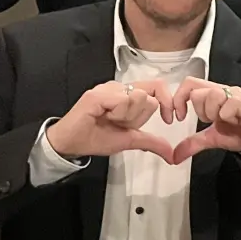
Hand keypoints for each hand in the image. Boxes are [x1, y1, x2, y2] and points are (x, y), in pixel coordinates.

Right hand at [45, 79, 176, 162]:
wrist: (70, 144)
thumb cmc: (95, 137)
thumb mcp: (130, 140)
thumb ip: (151, 142)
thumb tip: (171, 152)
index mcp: (128, 94)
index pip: (158, 87)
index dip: (167, 102)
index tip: (168, 119)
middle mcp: (120, 88)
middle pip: (150, 95)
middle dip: (140, 117)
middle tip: (121, 123)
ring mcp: (108, 89)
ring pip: (139, 97)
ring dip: (127, 116)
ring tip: (110, 120)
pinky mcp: (97, 94)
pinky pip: (122, 101)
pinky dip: (117, 114)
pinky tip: (103, 118)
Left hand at [169, 78, 240, 163]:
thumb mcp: (213, 138)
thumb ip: (194, 143)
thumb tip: (175, 155)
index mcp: (214, 95)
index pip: (190, 84)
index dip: (178, 99)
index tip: (179, 117)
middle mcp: (224, 91)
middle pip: (197, 89)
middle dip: (197, 110)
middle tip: (209, 121)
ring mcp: (236, 96)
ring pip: (211, 94)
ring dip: (211, 112)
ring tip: (222, 121)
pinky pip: (229, 103)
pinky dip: (225, 116)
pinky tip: (233, 122)